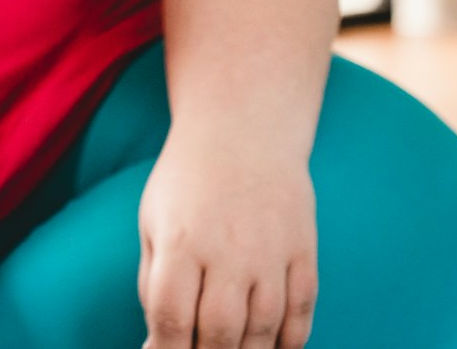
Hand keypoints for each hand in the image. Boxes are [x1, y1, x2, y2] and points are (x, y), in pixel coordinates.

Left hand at [137, 127, 317, 348]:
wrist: (243, 130)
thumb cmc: (187, 183)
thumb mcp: (153, 223)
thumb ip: (153, 285)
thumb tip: (157, 344)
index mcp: (180, 241)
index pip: (171, 316)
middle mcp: (227, 249)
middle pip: (219, 331)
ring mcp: (271, 251)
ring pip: (263, 329)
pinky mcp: (303, 250)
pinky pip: (302, 311)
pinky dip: (290, 341)